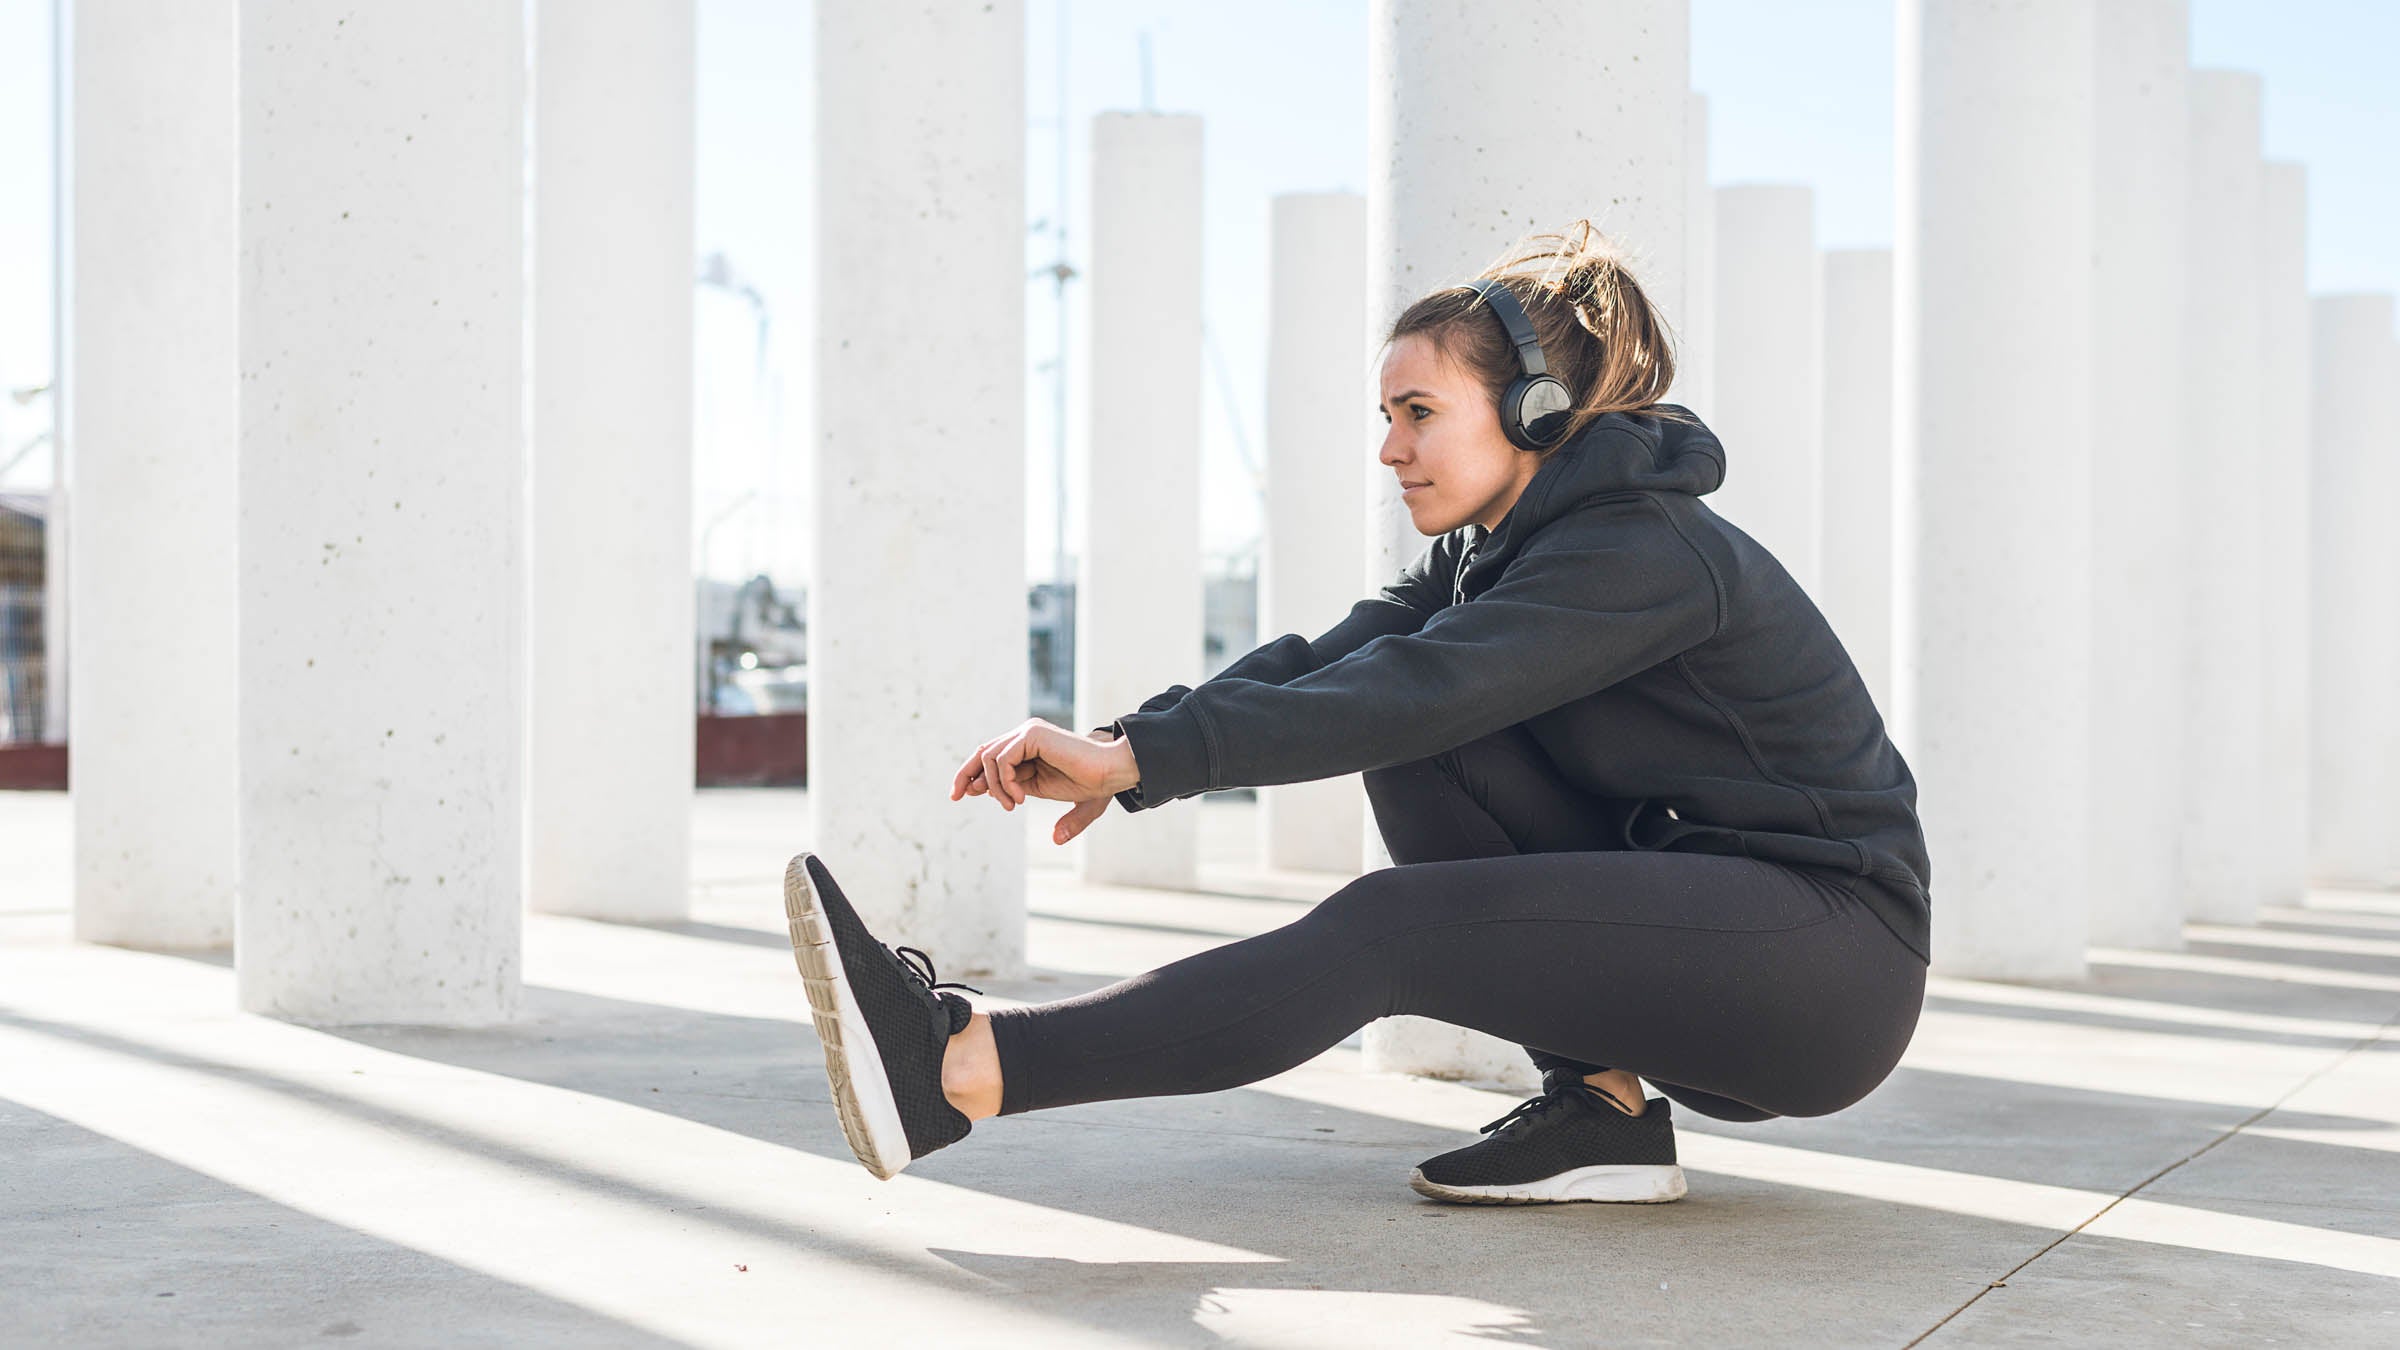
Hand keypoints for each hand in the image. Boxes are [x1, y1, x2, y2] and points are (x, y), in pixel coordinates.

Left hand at [950, 719, 1140, 845]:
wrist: (1112, 773)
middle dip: (965, 774)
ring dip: (994, 787)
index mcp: (1030, 749)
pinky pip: (1002, 759)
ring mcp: (1028, 733)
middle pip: (982, 752)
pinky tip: (1019, 798)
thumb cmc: (1096, 786)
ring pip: (989, 757)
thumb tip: (1055, 839)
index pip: (991, 757)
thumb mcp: (1068, 802)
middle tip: (955, 796)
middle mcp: (1026, 736)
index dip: (973, 775)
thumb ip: (1059, 816)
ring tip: (1012, 805)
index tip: (961, 795)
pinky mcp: (1032, 735)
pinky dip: (1004, 782)